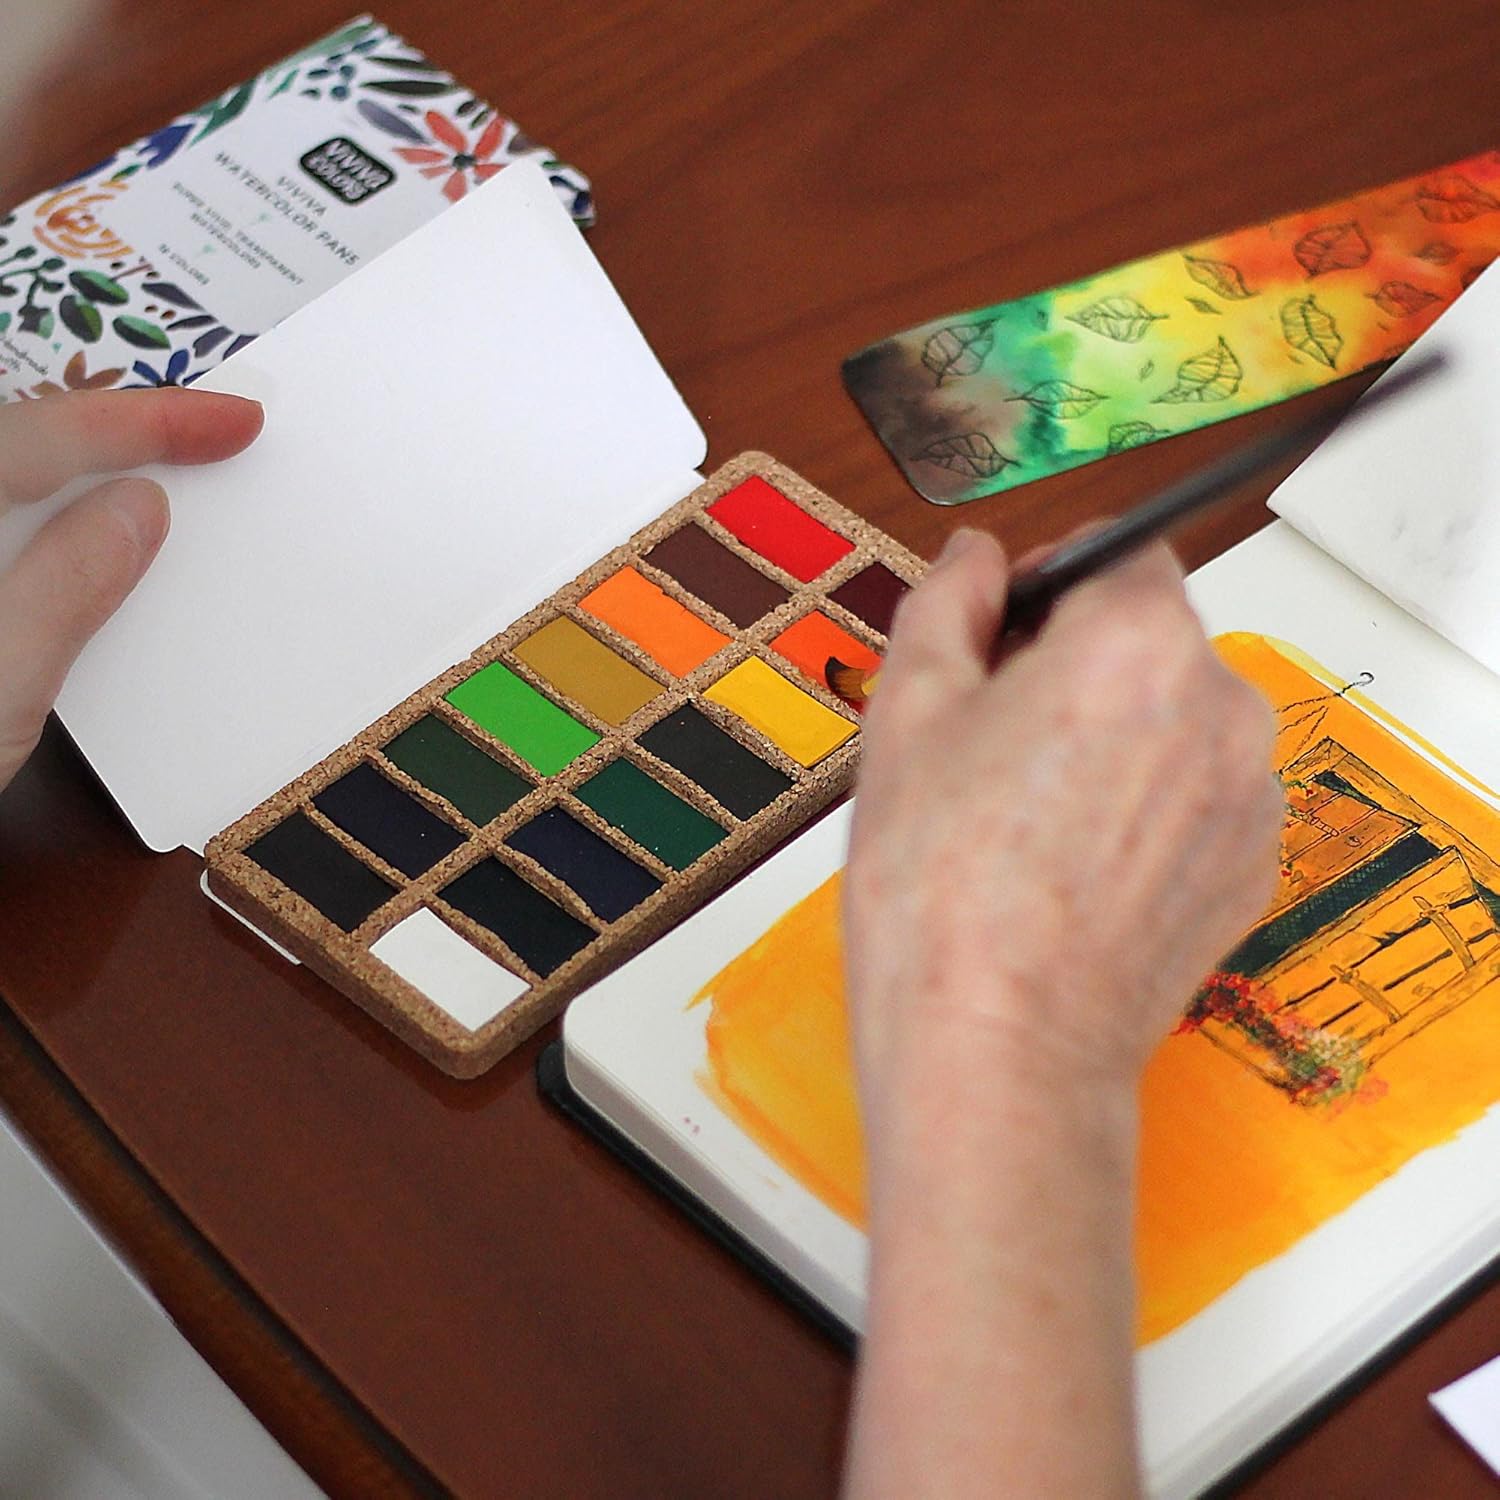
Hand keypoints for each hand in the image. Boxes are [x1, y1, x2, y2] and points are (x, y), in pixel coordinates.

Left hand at [0, 389, 262, 791]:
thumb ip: (64, 588)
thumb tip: (139, 505)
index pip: (38, 434)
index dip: (146, 418)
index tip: (238, 421)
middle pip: (12, 440)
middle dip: (112, 426)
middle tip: (203, 433)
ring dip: (73, 468)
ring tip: (152, 467)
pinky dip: (37, 520)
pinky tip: (74, 539)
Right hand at [840, 529, 1283, 1499]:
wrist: (999, 1049)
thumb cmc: (942, 890)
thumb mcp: (908, 712)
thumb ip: (948, 602)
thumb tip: (974, 557)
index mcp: (1137, 641)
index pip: (1116, 551)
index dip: (1046, 584)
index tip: (999, 637)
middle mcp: (1220, 706)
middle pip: (1150, 638)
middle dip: (1076, 664)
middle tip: (992, 741)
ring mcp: (1248, 793)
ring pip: (1174, 720)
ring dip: (1114, 735)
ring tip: (1029, 817)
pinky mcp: (1251, 866)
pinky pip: (1197, 796)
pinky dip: (1147, 806)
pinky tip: (1073, 865)